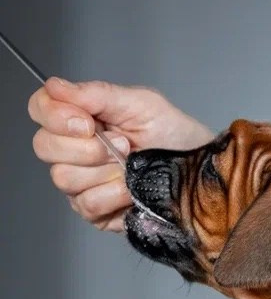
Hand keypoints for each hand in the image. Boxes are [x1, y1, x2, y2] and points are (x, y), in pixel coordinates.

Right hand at [28, 77, 213, 231]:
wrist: (202, 174)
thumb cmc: (177, 137)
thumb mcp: (144, 105)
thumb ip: (99, 94)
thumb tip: (56, 86)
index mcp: (81, 118)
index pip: (40, 109)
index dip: (56, 116)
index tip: (88, 122)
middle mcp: (75, 151)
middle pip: (45, 147)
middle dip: (86, 147)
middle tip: (124, 146)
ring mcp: (83, 183)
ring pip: (64, 177)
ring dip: (104, 173)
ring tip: (133, 167)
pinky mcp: (96, 211)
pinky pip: (87, 204)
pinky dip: (113, 196)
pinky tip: (132, 190)